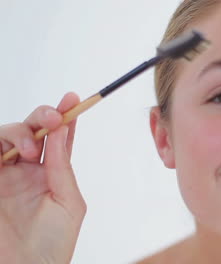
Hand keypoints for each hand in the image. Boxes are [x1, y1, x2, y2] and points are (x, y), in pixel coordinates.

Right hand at [0, 92, 85, 263]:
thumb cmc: (52, 244)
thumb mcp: (68, 203)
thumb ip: (63, 167)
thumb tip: (62, 130)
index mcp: (51, 174)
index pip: (58, 139)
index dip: (65, 116)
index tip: (73, 99)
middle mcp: (26, 171)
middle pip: (31, 130)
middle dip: (41, 117)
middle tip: (53, 118)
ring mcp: (3, 175)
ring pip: (6, 137)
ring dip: (19, 133)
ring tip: (29, 149)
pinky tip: (11, 151)